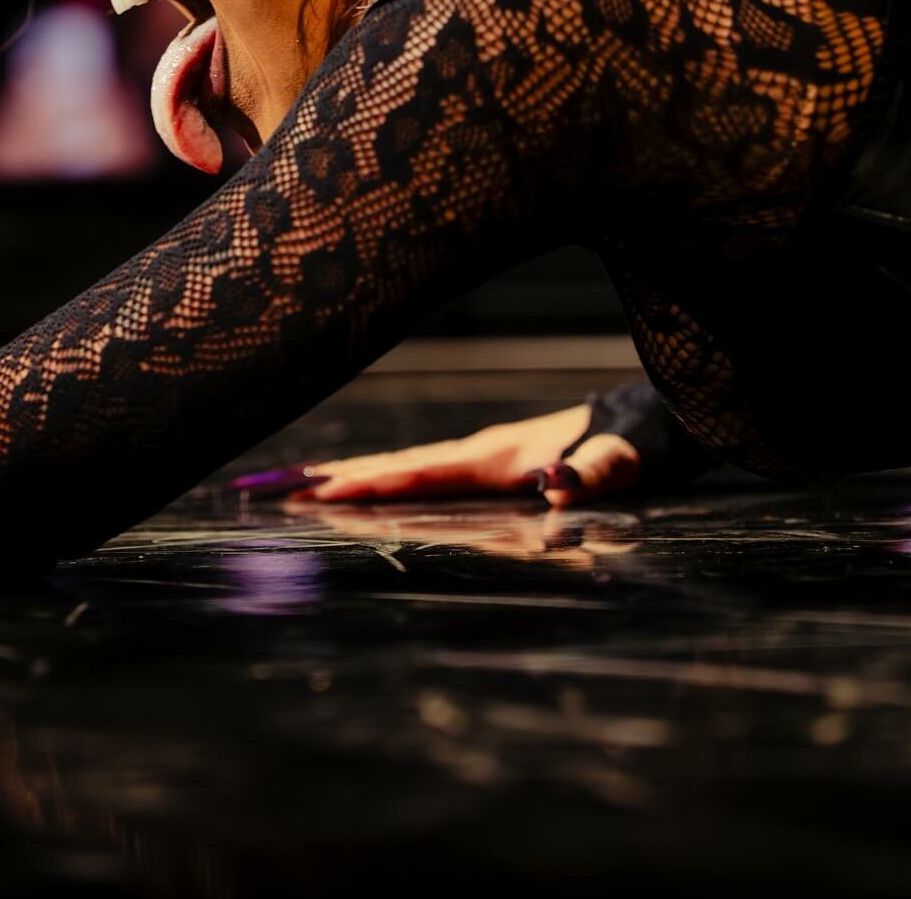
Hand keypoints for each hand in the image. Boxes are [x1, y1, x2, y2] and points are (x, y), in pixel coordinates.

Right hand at [287, 401, 643, 510]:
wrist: (652, 417)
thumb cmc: (642, 441)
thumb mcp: (629, 457)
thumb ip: (597, 470)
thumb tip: (555, 489)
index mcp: (498, 453)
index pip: (420, 470)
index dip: (368, 482)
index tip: (314, 492)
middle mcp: (477, 450)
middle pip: (389, 463)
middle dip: (325, 476)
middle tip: (258, 487)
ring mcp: (477, 454)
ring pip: (395, 465)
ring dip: (338, 475)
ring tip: (278, 485)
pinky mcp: (484, 462)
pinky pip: (415, 471)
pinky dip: (372, 476)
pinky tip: (348, 486)